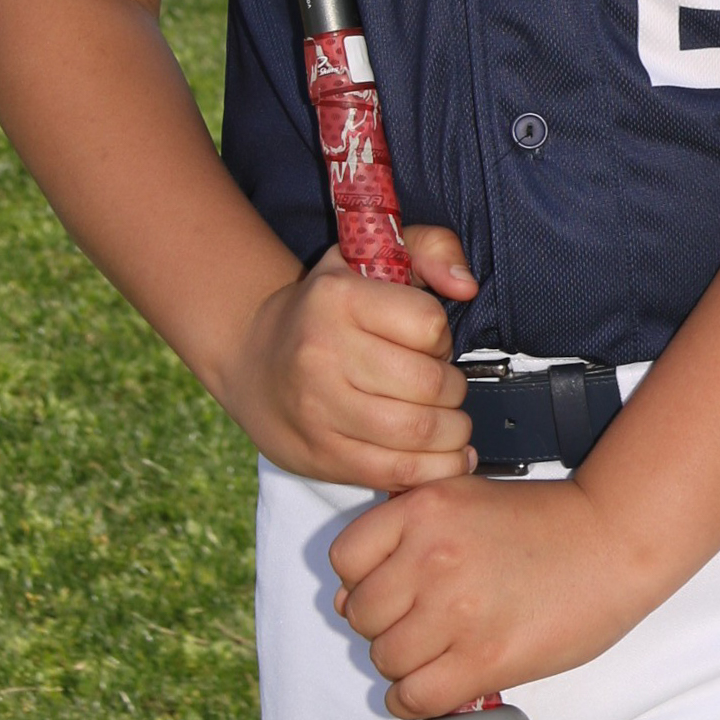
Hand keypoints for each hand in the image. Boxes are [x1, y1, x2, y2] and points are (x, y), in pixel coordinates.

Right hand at [227, 223, 478, 486]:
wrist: (254, 357)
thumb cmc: (326, 307)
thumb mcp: (370, 255)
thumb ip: (432, 248)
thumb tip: (465, 286)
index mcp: (338, 298)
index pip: (428, 323)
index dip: (443, 336)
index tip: (430, 342)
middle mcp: (323, 353)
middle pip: (429, 383)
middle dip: (455, 389)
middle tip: (445, 386)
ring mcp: (319, 409)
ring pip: (418, 431)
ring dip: (452, 431)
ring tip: (449, 421)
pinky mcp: (323, 455)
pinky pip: (397, 471)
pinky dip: (436, 468)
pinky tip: (445, 455)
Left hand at [329, 474, 650, 719]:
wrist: (611, 540)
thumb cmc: (542, 521)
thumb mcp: (464, 496)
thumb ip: (406, 533)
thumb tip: (348, 596)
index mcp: (423, 509)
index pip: (344, 559)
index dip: (360, 579)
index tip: (386, 589)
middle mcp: (430, 557)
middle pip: (361, 615)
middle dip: (382, 625)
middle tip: (417, 625)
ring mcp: (456, 610)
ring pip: (384, 659)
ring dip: (402, 664)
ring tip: (432, 654)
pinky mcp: (484, 658)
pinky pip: (416, 697)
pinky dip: (414, 700)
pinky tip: (434, 686)